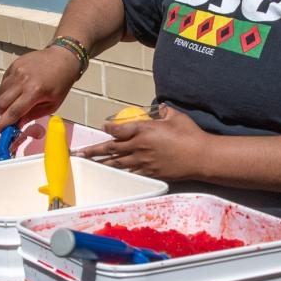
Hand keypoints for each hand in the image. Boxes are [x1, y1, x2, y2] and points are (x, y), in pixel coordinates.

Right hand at [0, 47, 80, 134]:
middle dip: (2, 113)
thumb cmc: (61, 83)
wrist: (62, 59)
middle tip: (10, 115)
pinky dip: (7, 89)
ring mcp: (17, 71)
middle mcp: (22, 80)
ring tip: (18, 99)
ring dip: (5, 100)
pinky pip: (4, 81)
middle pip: (1, 103)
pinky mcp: (14, 65)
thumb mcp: (52, 105)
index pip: (13, 112)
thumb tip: (17, 124)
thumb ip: (33, 115)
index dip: (2, 124)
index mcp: (35, 91)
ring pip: (0, 92)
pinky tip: (19, 87)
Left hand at [76, 105, 209, 180]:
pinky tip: (111, 174)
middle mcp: (139, 146)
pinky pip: (130, 173)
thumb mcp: (176, 116)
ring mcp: (144, 161)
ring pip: (117, 162)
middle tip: (79, 153)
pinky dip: (119, 172)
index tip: (102, 127)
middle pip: (112, 148)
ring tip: (89, 163)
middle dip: (94, 150)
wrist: (201, 157)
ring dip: (101, 162)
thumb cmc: (190, 134)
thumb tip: (161, 106)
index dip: (109, 128)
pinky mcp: (150, 172)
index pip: (119, 129)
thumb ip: (164, 111)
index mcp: (144, 130)